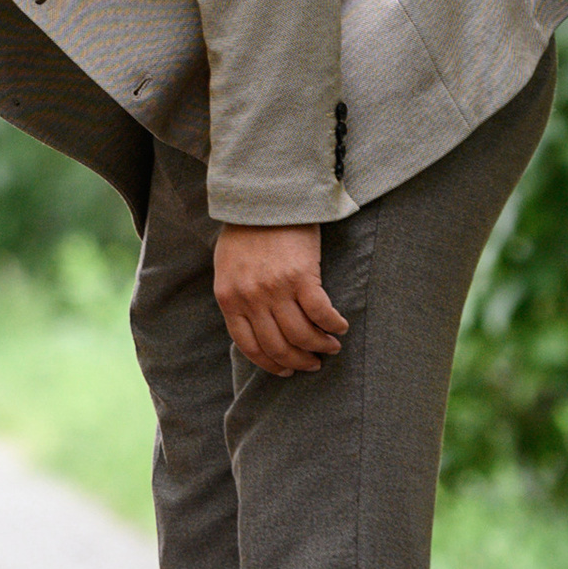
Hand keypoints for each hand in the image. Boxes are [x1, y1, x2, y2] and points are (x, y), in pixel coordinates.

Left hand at [213, 225, 348, 378]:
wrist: (264, 197)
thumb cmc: (247, 231)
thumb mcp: (228, 267)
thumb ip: (239, 296)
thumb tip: (257, 326)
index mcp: (229, 299)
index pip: (249, 346)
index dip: (271, 364)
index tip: (286, 371)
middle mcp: (250, 298)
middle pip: (278, 346)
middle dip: (298, 362)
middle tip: (313, 364)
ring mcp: (275, 289)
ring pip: (301, 335)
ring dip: (319, 347)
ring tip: (330, 347)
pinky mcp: (301, 277)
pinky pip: (321, 314)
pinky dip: (333, 325)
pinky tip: (340, 327)